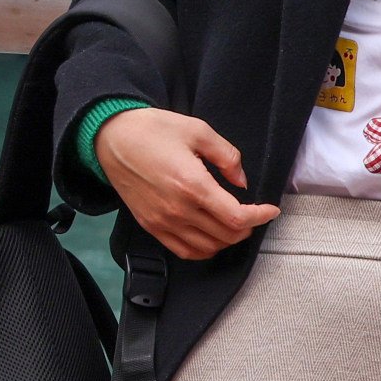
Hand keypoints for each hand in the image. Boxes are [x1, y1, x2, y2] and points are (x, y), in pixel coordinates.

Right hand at [94, 106, 283, 262]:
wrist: (111, 137)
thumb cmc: (152, 129)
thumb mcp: (197, 130)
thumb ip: (227, 156)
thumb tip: (241, 181)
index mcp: (192, 185)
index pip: (237, 217)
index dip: (260, 216)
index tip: (270, 210)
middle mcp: (178, 209)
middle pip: (226, 235)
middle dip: (247, 226)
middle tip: (252, 212)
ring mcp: (163, 222)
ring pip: (208, 248)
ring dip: (227, 239)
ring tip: (232, 223)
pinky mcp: (151, 226)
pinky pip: (184, 251)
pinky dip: (204, 249)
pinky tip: (210, 236)